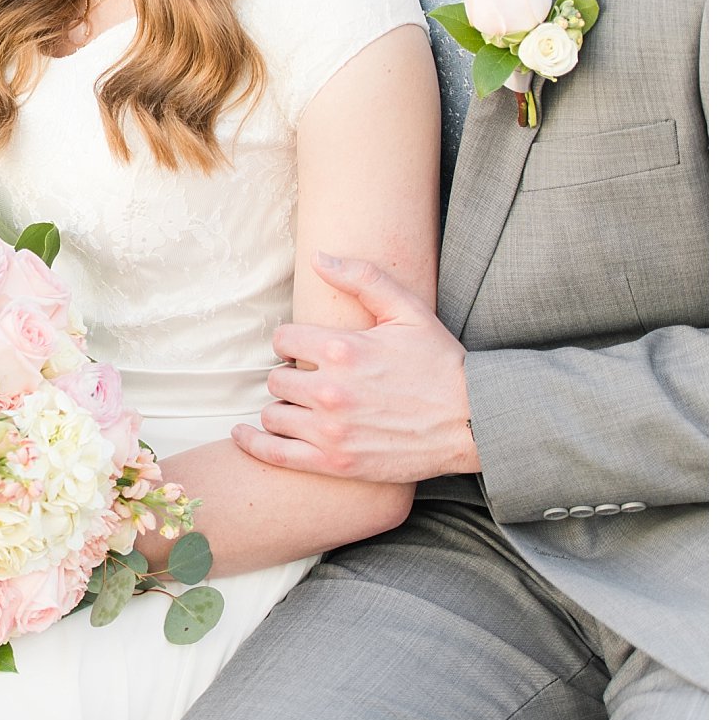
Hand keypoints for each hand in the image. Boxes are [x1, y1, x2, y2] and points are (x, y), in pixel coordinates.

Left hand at [231, 252, 479, 483]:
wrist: (475, 422)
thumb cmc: (441, 364)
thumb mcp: (409, 311)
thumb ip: (362, 278)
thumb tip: (319, 257)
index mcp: (342, 349)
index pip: (282, 340)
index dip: (291, 344)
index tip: (303, 351)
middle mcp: (330, 390)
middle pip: (275, 379)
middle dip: (288, 377)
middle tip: (307, 382)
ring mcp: (331, 430)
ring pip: (273, 414)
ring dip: (281, 409)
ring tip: (297, 408)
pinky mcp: (336, 462)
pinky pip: (275, 453)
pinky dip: (253, 443)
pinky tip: (243, 435)